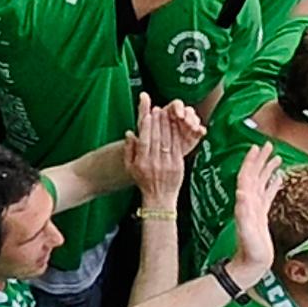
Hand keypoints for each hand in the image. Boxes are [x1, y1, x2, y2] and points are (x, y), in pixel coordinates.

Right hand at [125, 92, 195, 207]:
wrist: (160, 197)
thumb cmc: (143, 181)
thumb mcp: (130, 167)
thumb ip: (129, 150)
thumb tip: (130, 132)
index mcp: (142, 161)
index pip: (144, 140)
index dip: (147, 126)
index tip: (148, 113)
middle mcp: (155, 161)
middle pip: (157, 138)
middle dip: (158, 122)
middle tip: (158, 108)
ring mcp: (168, 163)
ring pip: (168, 140)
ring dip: (168, 125)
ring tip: (167, 113)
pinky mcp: (179, 164)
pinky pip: (178, 146)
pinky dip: (178, 135)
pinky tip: (177, 125)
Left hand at [223, 143, 282, 281]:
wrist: (250, 267)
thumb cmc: (250, 251)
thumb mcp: (246, 231)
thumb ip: (244, 211)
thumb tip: (243, 189)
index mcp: (245, 203)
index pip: (247, 176)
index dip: (252, 162)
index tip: (258, 147)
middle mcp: (248, 203)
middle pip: (253, 176)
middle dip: (260, 160)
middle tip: (268, 146)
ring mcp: (255, 209)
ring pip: (261, 183)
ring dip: (267, 169)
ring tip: (276, 158)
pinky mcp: (262, 216)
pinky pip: (268, 195)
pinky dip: (272, 184)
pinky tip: (279, 178)